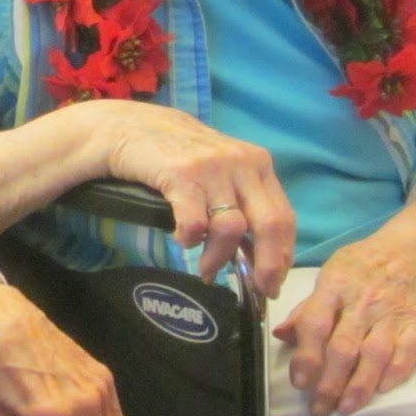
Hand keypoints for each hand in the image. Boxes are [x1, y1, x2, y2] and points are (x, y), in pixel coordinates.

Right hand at [100, 102, 295, 296]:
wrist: (131, 126)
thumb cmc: (177, 154)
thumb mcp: (220, 172)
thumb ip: (240, 202)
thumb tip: (256, 254)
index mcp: (257, 164)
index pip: (284, 216)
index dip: (283, 255)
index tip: (273, 282)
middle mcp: (242, 163)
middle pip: (271, 224)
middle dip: (268, 265)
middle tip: (257, 289)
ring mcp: (212, 167)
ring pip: (232, 228)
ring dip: (219, 258)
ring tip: (206, 271)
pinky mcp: (182, 174)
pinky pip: (196, 222)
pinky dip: (190, 239)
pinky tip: (181, 239)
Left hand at [270, 235, 415, 415]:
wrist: (409, 250)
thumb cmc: (360, 267)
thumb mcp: (328, 276)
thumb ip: (306, 309)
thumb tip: (280, 335)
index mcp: (334, 287)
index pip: (316, 325)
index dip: (306, 356)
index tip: (299, 382)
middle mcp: (363, 301)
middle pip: (344, 347)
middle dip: (330, 383)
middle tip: (318, 408)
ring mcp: (392, 313)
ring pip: (375, 354)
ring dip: (360, 386)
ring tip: (345, 408)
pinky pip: (408, 351)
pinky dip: (395, 373)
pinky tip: (381, 390)